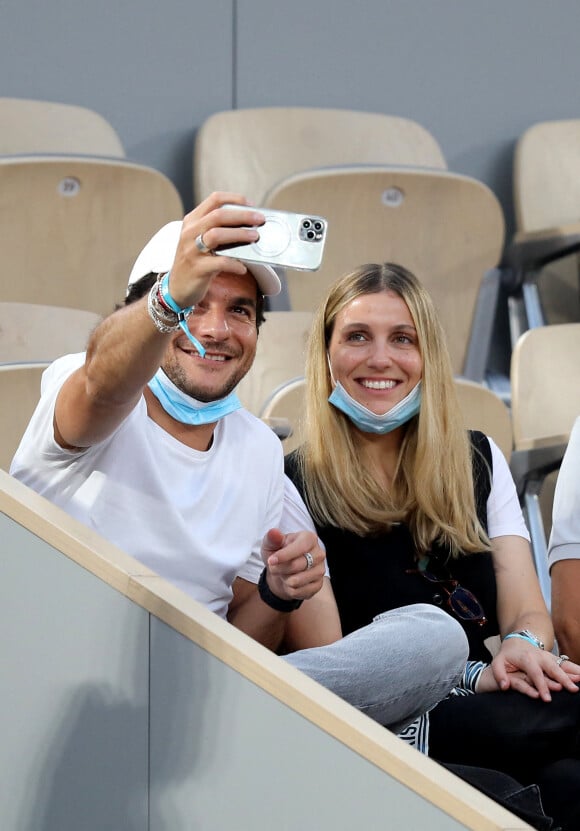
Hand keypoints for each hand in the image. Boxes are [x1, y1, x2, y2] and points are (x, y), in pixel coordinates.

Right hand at [168, 192, 264, 308]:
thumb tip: (249, 225)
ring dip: (239, 234)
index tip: (251, 204)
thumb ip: (217, 230)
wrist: (177, 287)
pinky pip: (220, 263)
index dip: (235, 199)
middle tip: (259, 219)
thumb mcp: (200, 240)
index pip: (214, 199)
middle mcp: (190, 232)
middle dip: (242, 215)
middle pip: (218, 215)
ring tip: (255, 237)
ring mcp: (192, 250)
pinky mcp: (197, 268)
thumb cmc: (195, 262)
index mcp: (192, 221)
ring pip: (216, 235)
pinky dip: (234, 264)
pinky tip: (243, 268)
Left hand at [261, 528, 325, 602]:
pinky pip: (299, 591)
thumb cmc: (277, 553)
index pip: (300, 547)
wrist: (282, 570)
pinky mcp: (318, 584)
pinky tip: (289, 583)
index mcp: (309, 538)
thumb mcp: (270, 544)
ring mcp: (320, 570)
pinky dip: (289, 590)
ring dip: (284, 580)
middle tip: (274, 567)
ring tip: (283, 574)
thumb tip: (274, 532)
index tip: (271, 561)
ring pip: (297, 580)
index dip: (284, 556)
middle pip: (296, 565)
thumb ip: (272, 538)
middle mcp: (319, 553)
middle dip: (279, 569)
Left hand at [491, 639, 579, 700]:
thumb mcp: (498, 662)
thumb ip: (499, 674)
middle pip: (553, 668)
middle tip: (573, 690)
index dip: (541, 685)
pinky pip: (566, 663)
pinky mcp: (554, 658)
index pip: (535, 673)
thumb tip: (504, 686)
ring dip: (573, 672)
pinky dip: (575, 668)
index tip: (547, 698)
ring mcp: (548, 656)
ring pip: (562, 664)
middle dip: (563, 679)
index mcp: (526, 658)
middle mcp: (539, 656)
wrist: (517, 641)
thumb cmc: (507, 655)